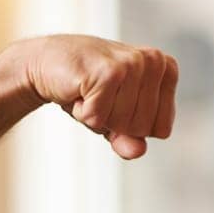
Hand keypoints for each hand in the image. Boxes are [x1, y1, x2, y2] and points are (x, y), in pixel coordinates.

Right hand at [17, 35, 178, 159]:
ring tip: (89, 91)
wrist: (47, 61)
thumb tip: (137, 152)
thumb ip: (130, 139)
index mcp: (166, 69)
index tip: (116, 103)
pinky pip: (99, 119)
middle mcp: (155, 61)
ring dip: (97, 116)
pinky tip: (79, 89)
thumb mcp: (115, 119)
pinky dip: (83, 112)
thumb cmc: (88, 90)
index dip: (132, 127)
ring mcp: (133, 63)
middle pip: (143, 129)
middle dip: (114, 122)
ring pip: (123, 124)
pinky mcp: (109, 71)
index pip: (162, 130)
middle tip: (99, 96)